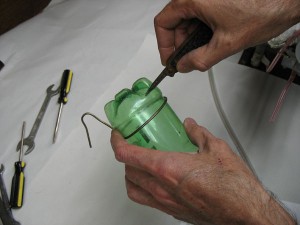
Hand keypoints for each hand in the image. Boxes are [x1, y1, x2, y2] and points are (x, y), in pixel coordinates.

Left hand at [111, 118, 295, 224]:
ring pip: (132, 188)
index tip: (118, 134)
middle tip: (133, 143)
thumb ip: (198, 134)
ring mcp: (165, 202)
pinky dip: (142, 187)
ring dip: (130, 173)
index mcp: (167, 168)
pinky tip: (155, 179)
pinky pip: (146, 199)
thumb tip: (190, 126)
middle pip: (127, 170)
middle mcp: (161, 188)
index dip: (118, 141)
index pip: (128, 154)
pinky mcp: (172, 212)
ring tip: (139, 162)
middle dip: (126, 155)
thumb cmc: (233, 187)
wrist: (245, 214)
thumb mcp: (216, 148)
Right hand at [154, 0, 299, 71]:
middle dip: (179, 43)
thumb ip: (199, 60)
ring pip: (187, 18)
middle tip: (186, 61)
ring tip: (202, 53)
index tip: (170, 59)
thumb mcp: (226, 44)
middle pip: (174, 21)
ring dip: (191, 38)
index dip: (163, 44)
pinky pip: (199, 14)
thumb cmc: (264, 10)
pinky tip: (210, 41)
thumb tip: (184, 65)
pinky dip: (201, 30)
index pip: (163, 22)